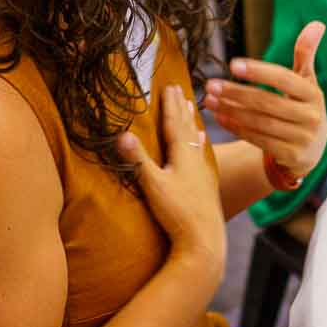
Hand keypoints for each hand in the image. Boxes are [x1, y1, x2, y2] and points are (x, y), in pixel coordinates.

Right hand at [117, 85, 224, 280]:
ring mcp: (202, 172)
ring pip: (196, 139)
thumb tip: (121, 134)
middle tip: (179, 89)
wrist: (204, 241)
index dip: (170, 104)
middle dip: (181, 107)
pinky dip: (199, 142)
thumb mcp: (153, 185)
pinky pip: (201, 153)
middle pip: (187, 127)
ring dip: (191, 121)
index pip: (175, 123)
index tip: (168, 86)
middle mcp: (195, 159)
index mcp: (183, 155)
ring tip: (192, 106)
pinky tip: (202, 141)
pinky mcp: (206, 185)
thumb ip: (138, 159)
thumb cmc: (177, 213)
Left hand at [203, 21, 326, 181]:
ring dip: (231, 110)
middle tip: (211, 84)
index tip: (232, 64)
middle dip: (236, 93)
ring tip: (209, 99)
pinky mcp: (290, 156)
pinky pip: (258, 140)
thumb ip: (306, 54)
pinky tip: (219, 117)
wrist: (313, 151)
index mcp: (313, 94)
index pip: (284, 80)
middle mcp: (310, 117)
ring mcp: (301, 139)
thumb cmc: (303, 107)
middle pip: (267, 103)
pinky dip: (236, 128)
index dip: (259, 72)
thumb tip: (317, 23)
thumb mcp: (307, 82)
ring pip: (259, 122)